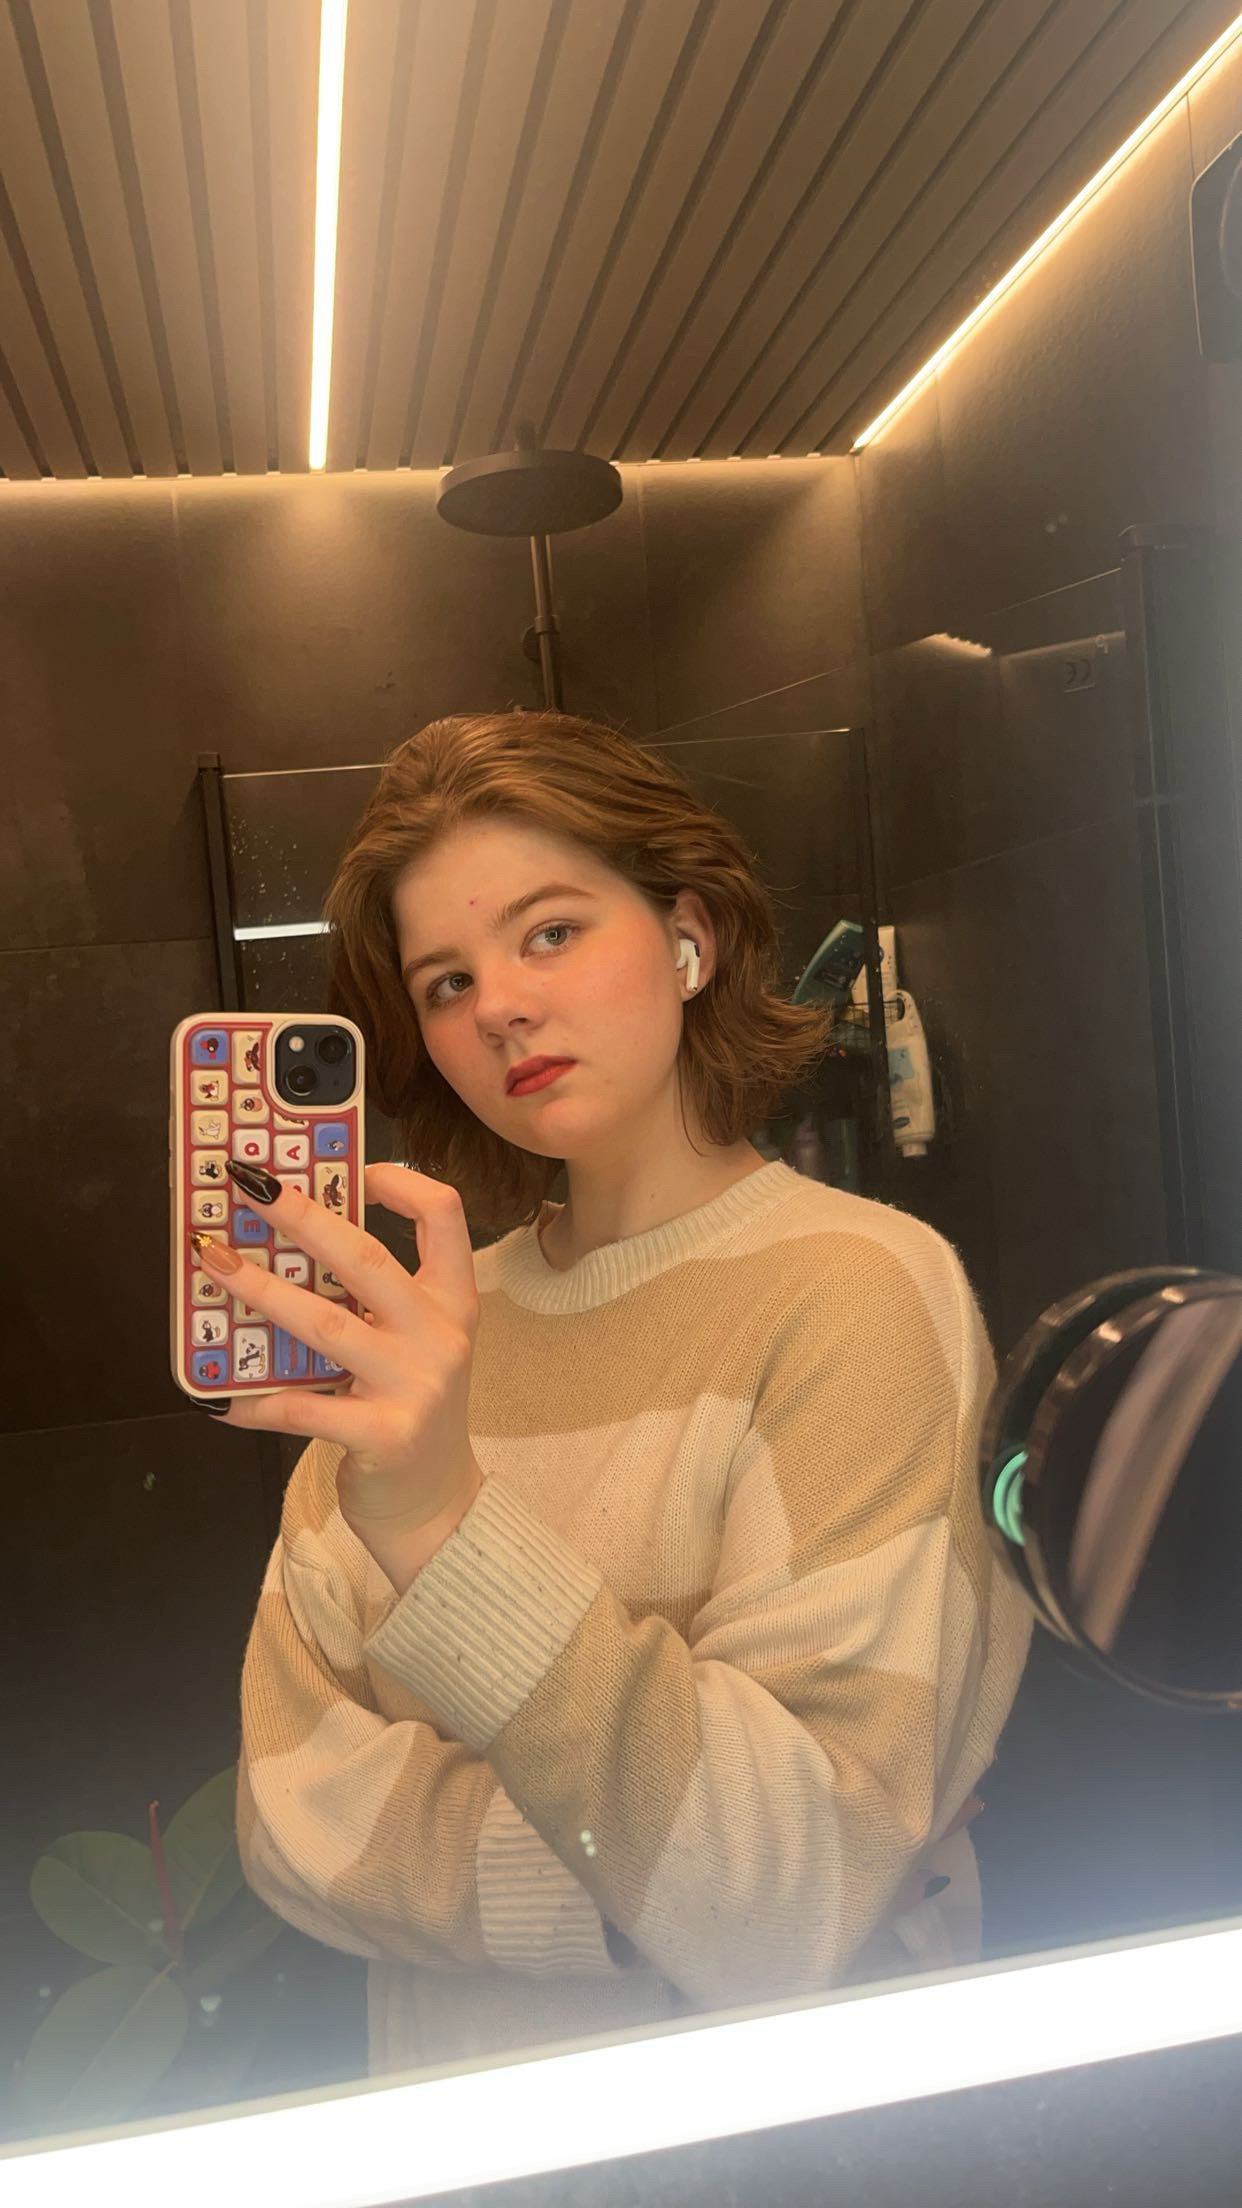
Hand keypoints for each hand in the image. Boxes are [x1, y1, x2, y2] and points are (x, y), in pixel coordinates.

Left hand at [191, 1164, 481, 1572]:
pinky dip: (254, 1401)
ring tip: (214, 1266)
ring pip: (326, 1324)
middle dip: (303, 1215)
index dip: (400, 1181)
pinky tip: (218, 1398)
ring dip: (262, 1291)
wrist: (436, 1504)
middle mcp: (440, 1336)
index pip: (445, 1215)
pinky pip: (302, 1408)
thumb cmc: (410, 1411)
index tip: (352, 1168)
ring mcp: (414, 1385)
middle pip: (368, 1257)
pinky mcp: (384, 1434)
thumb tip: (288, 1249)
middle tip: (249, 1186)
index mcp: (452, 1302)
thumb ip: (373, 1301)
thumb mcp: (411, 1345)